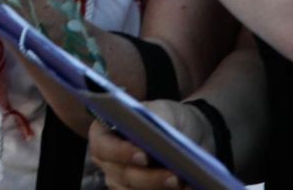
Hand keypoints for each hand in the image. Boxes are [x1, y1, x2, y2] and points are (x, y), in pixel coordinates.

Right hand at [89, 100, 206, 189]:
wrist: (187, 135)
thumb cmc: (167, 118)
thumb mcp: (162, 111)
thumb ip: (155, 121)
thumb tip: (156, 139)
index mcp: (104, 134)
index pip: (103, 146)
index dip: (121, 153)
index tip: (144, 156)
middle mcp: (108, 162)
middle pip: (123, 176)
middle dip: (150, 178)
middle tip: (174, 177)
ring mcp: (121, 183)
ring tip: (185, 184)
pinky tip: (189, 188)